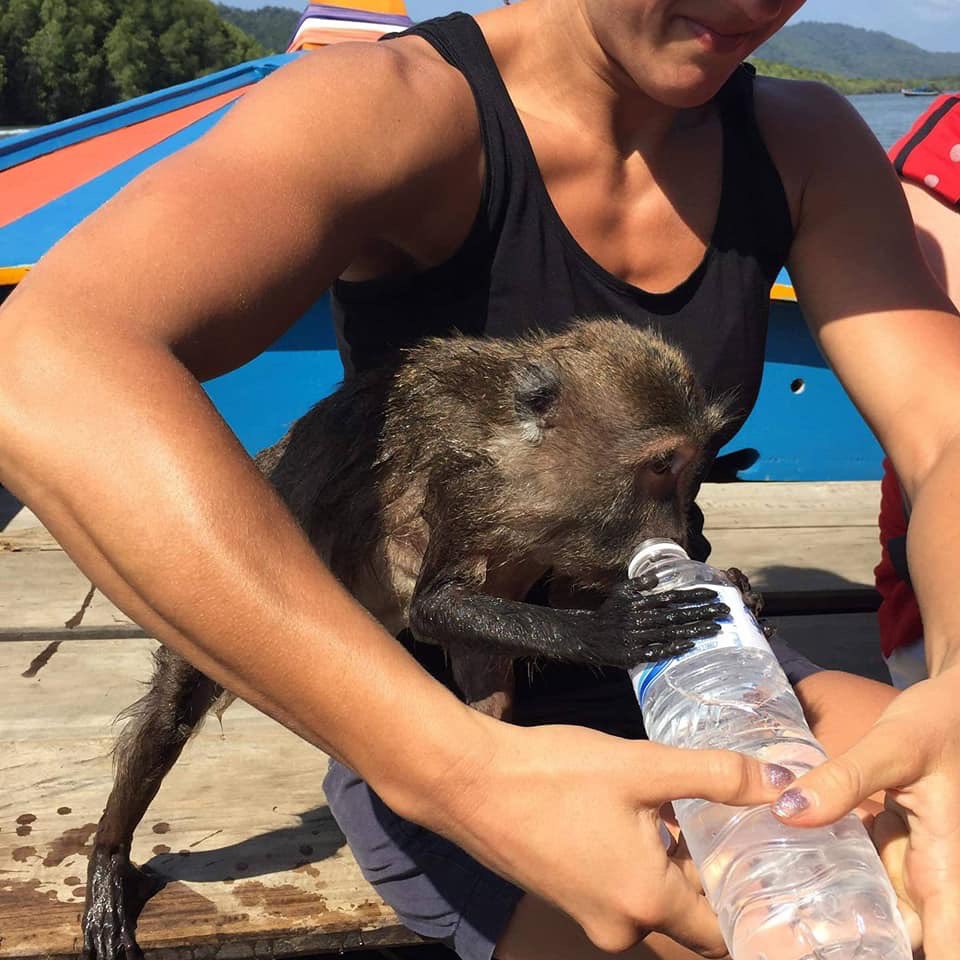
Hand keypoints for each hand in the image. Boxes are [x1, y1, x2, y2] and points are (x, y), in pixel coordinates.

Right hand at [427, 718, 792, 957]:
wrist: (467, 780)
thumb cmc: (555, 774)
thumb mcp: (642, 767)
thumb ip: (716, 776)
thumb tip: (783, 781)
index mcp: (646, 903)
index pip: (725, 931)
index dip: (755, 902)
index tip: (778, 865)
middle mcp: (620, 926)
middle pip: (690, 913)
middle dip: (716, 873)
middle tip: (744, 827)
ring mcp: (588, 914)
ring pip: (655, 896)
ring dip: (676, 861)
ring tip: (698, 811)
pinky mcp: (566, 894)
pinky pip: (622, 886)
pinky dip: (642, 858)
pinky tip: (643, 812)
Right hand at [588, 575, 727, 666]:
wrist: (589, 636)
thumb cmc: (609, 612)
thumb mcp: (622, 592)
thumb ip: (641, 583)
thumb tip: (658, 576)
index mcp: (641, 603)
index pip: (673, 597)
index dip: (694, 596)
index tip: (715, 595)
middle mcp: (642, 618)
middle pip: (678, 615)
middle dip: (703, 613)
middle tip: (725, 612)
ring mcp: (639, 637)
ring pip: (672, 633)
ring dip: (695, 631)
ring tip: (716, 628)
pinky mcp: (635, 654)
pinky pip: (657, 651)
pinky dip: (674, 649)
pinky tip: (690, 646)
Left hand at [771, 668, 959, 958]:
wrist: (954, 703)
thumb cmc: (941, 722)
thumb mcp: (892, 747)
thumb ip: (845, 780)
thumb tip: (788, 812)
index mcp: (949, 865)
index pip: (946, 944)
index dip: (906, 955)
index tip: (859, 953)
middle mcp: (936, 872)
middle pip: (907, 933)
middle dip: (864, 939)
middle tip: (796, 934)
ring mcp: (916, 858)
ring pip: (885, 906)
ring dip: (847, 908)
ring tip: (787, 908)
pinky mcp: (899, 841)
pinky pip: (870, 871)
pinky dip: (841, 872)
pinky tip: (795, 865)